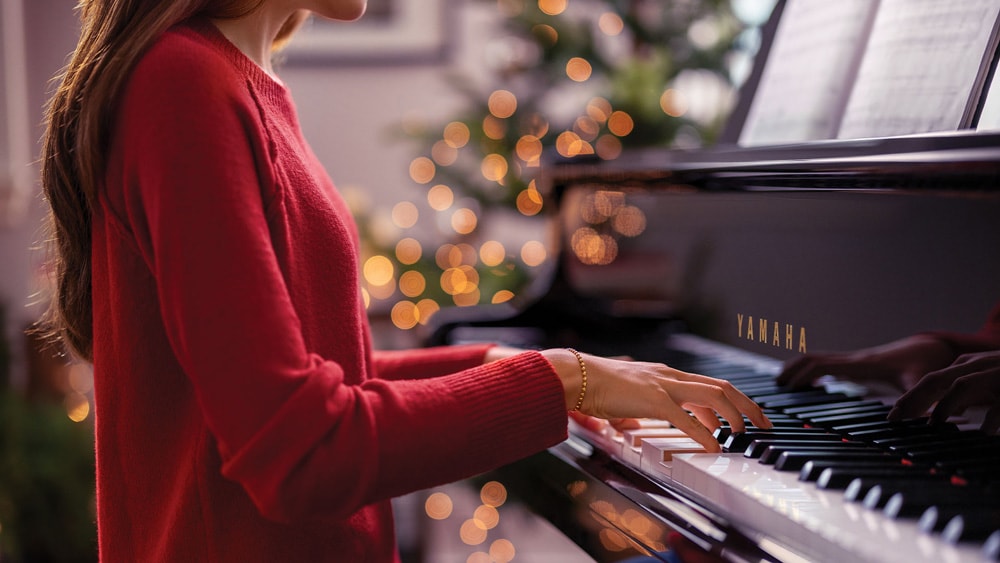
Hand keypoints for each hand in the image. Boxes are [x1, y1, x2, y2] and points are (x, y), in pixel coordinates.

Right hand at [542, 349, 771, 451]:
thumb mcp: (625, 397)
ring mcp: (662, 386)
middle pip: (721, 387)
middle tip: (763, 424)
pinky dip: (703, 433)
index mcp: (664, 375)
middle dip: (747, 406)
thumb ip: (635, 407)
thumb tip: (635, 421)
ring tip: (741, 434)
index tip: (746, 416)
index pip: (709, 384)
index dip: (733, 400)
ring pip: (712, 396)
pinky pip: (685, 418)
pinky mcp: (652, 400)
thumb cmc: (594, 386)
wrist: (576, 376)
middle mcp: (669, 376)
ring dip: (732, 415)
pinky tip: (713, 446)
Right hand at [776, 334, 955, 390]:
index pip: (823, 364)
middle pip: (813, 358)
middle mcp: (854, 360)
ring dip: (798, 368)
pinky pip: (828, 363)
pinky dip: (812, 370)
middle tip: (776, 386)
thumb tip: (897, 422)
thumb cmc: (925, 365)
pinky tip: (808, 382)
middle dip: (792, 370)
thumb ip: (914, 401)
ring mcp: (855, 360)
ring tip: (783, 383)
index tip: (788, 387)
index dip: (803, 374)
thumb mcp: (922, 383)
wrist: (932, 349)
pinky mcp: (858, 364)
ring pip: (817, 358)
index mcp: (862, 364)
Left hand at [889, 350, 999, 432]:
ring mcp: (995, 372)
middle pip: (934, 380)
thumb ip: (968, 395)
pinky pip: (999, 403)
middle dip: (913, 400)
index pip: (928, 381)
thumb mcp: (986, 381)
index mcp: (966, 366)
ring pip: (962, 385)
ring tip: (934, 425)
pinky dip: (990, 417)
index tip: (892, 417)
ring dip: (945, 406)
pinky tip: (983, 432)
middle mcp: (976, 366)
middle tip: (898, 420)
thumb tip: (952, 413)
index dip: (908, 399)